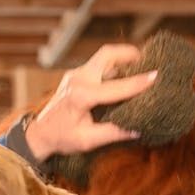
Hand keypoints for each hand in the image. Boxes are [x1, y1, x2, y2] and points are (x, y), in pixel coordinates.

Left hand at [25, 44, 157, 160]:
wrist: (38, 135)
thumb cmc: (61, 138)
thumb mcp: (88, 140)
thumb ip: (113, 133)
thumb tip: (137, 129)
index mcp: (81, 96)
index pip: (116, 87)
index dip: (138, 83)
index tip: (156, 76)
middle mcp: (77, 80)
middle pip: (107, 55)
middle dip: (128, 54)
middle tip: (147, 60)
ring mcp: (74, 76)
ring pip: (102, 58)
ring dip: (121, 59)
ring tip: (139, 66)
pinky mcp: (74, 77)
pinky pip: (97, 66)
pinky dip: (113, 68)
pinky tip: (123, 76)